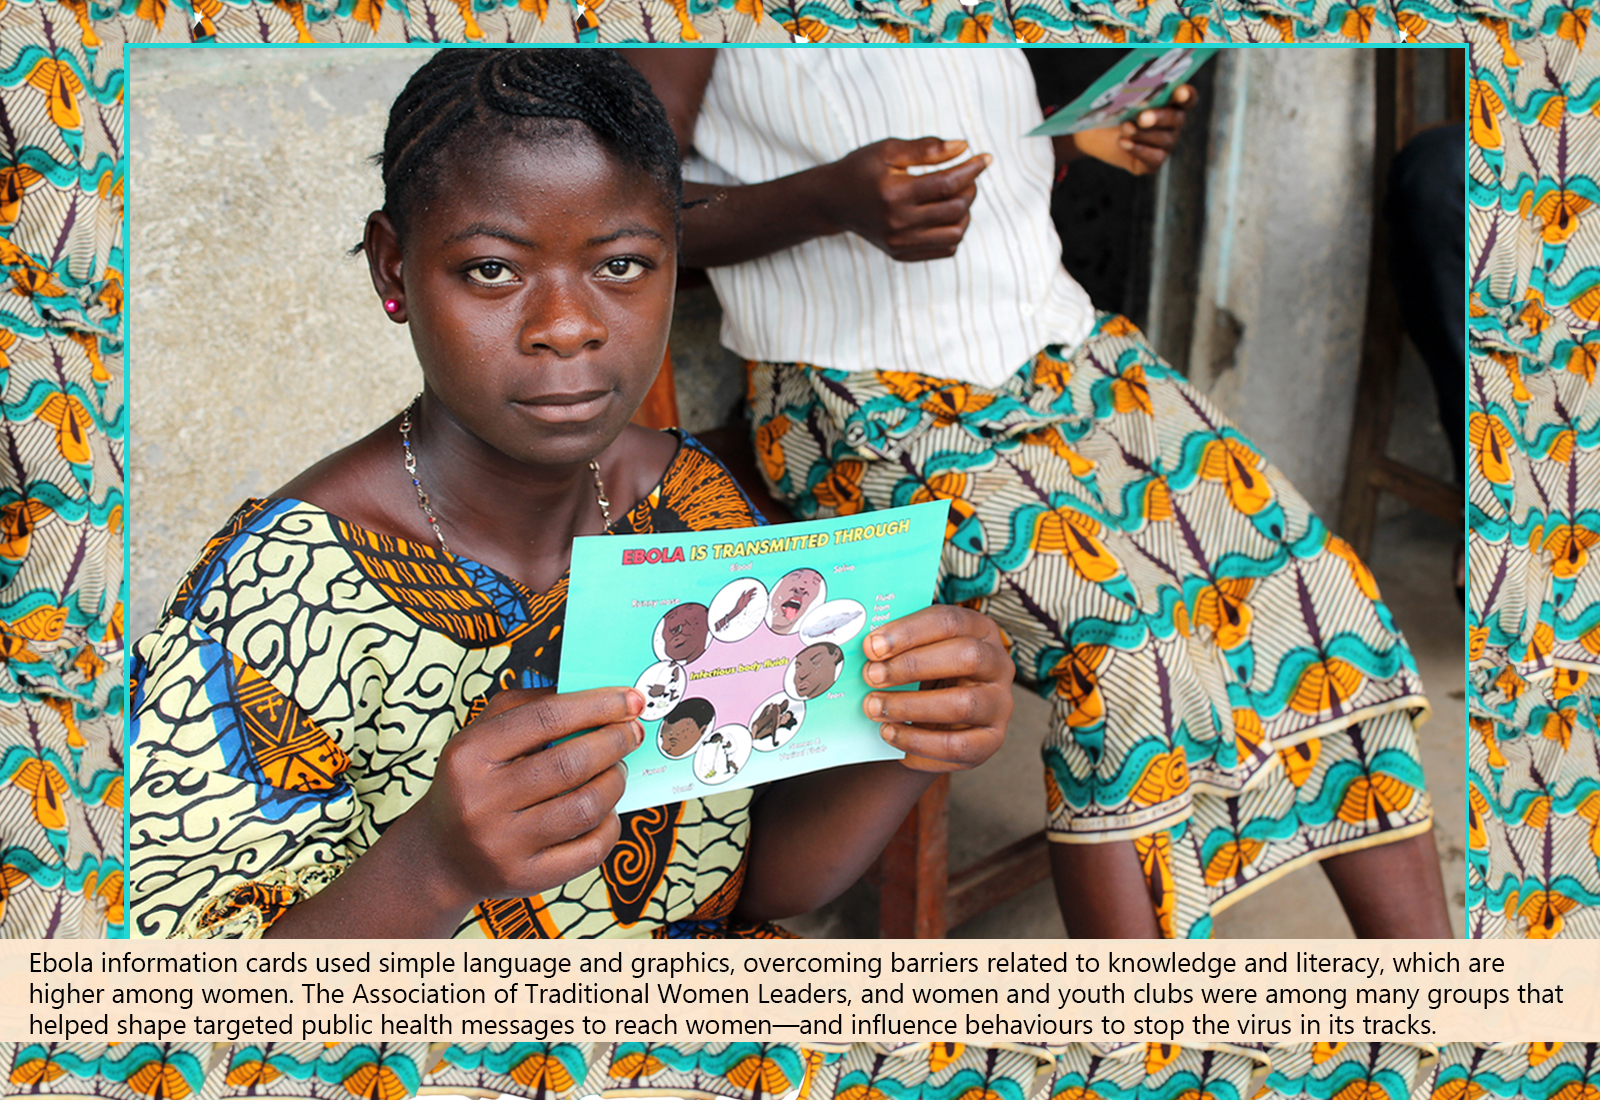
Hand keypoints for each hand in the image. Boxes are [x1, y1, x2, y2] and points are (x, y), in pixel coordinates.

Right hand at [408, 686, 642, 908]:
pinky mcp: (526, 878)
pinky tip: (605, 811)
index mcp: (470, 755)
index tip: (630, 699)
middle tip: (631, 732)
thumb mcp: (481, 734)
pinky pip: (590, 849)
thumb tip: (592, 693)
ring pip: (586, 806)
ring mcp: (503, 845)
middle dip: (615, 741)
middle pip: (571, 763)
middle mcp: (482, 801)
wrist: (442, 855)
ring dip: (614, 781)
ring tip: (616, 770)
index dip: (597, 705)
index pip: (546, 718)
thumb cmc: (474, 782)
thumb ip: (528, 705)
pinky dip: (610, 824)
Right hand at [820, 137, 991, 261]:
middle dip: (970, 188)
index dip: (972, 169)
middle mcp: (897, 223)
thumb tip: (963, 147)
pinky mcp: (901, 254)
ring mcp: (899, 243)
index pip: (947, 184)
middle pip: (955, 209)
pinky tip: (947, 214)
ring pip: (955, 234)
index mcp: (894, 194)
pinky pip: (945, 249)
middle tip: (967, 175)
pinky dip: (954, 231)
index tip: (985, 157)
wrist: (834, 201)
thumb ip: (926, 148)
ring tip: (958, 195)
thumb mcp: (889, 150)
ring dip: (965, 212)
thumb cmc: (862, 169)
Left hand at [859, 604, 1012, 771]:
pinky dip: (918, 743)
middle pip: (966, 656)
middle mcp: (999, 664)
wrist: (938, 720)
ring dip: (910, 707)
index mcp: (980, 630)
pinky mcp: (991, 741)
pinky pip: (956, 746)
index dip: (909, 632)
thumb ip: (897, 646)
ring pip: (962, 704)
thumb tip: (863, 647)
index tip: (872, 646)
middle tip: (871, 676)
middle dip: (912, 666)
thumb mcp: (916, 652)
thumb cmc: (925, 675)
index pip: (949, 621)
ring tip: (873, 708)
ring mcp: (999, 704)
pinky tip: (889, 734)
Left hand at [1066, 84, 1198, 175]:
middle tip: (1141, 118)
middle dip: (1159, 117)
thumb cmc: (1112, 110)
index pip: (1187, 97)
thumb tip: (1134, 95)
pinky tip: (1124, 143)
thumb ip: (1132, 93)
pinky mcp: (1154, 162)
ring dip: (1142, 134)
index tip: (1179, 93)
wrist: (1096, 133)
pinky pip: (1155, 157)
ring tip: (1125, 128)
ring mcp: (1166, 144)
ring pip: (1164, 139)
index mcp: (1170, 102)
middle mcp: (1173, 123)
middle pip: (1177, 118)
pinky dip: (1138, 149)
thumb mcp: (1120, 99)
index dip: (1186, 95)